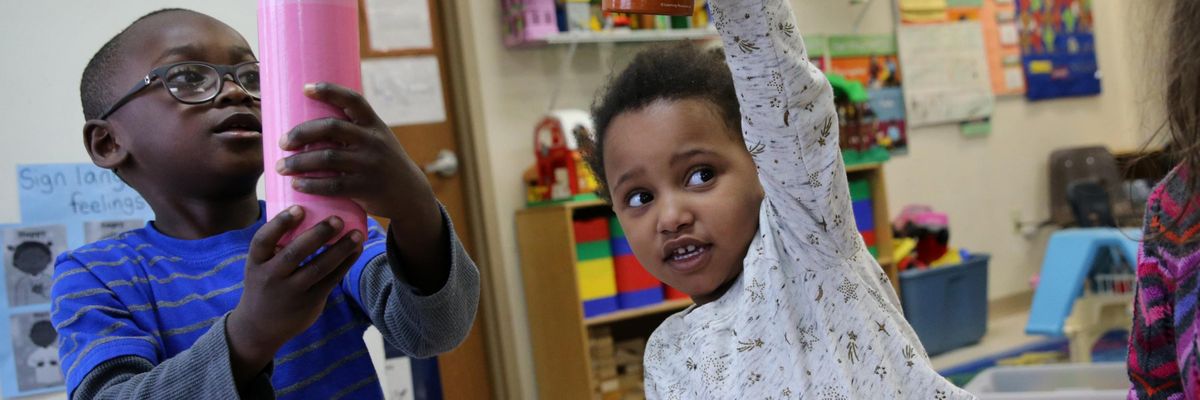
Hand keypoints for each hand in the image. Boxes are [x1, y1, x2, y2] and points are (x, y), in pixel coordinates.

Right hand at [226, 206, 363, 385]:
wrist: (259, 327)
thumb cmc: (264, 285)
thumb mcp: (259, 266)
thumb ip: (276, 246)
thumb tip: (307, 213)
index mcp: (256, 263)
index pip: (263, 240)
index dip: (280, 223)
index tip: (299, 208)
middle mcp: (272, 277)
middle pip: (295, 253)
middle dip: (318, 234)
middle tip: (337, 218)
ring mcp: (291, 292)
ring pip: (318, 267)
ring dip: (340, 249)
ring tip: (357, 233)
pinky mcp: (310, 302)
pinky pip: (331, 280)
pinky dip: (345, 263)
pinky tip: (356, 250)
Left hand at [275, 82, 432, 220]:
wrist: (411, 195)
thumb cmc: (384, 165)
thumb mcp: (378, 141)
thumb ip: (354, 131)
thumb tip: (311, 125)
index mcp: (374, 125)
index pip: (353, 100)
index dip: (329, 91)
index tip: (306, 88)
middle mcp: (373, 141)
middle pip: (332, 128)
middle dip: (301, 133)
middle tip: (282, 142)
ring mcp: (370, 164)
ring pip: (327, 157)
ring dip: (298, 162)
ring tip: (281, 167)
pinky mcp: (366, 187)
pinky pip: (333, 185)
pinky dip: (311, 184)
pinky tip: (297, 184)